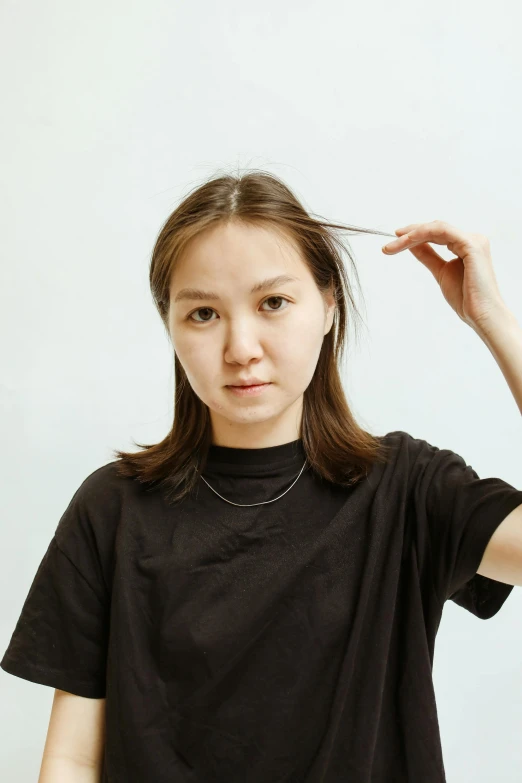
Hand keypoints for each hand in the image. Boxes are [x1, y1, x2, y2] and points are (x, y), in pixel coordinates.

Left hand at [382, 220, 507, 332]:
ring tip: (394, 245)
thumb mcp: (441, 272)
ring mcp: (473, 240)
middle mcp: (472, 239)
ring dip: (412, 234)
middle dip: (409, 234)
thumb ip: (428, 256)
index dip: (414, 235)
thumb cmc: (466, 299)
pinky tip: (407, 241)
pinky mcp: (472, 244)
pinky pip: (442, 231)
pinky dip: (422, 234)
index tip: (394, 243)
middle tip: (389, 245)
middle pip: (435, 228)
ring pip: (436, 228)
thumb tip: (412, 245)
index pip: (437, 233)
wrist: (481, 315)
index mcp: (467, 245)